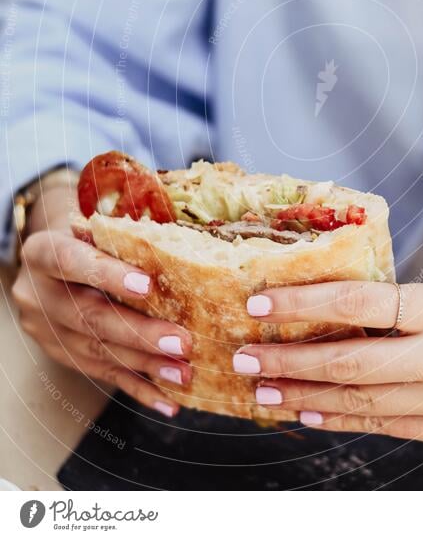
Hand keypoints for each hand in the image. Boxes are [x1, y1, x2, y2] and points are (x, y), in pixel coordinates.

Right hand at [12, 184, 191, 416]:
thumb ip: (124, 234)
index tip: (148, 286)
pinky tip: (166, 402)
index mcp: (42, 252)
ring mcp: (45, 330)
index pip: (72, 262)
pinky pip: (102, 374)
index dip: (108, 275)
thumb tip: (180, 244)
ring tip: (183, 373)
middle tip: (183, 342)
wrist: (53, 256)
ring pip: (97, 352)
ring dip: (145, 365)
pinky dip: (137, 388)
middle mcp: (37, 294)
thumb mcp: (97, 223)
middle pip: (90, 317)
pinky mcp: (61, 354)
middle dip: (140, 333)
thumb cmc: (89, 233)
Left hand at [234, 281, 422, 442]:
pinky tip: (305, 412)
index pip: (360, 302)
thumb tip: (321, 304)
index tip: (261, 303)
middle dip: (288, 361)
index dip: (305, 303)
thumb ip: (393, 302)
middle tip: (244, 356)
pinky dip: (338, 419)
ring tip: (260, 389)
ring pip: (357, 401)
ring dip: (301, 396)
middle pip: (350, 362)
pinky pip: (380, 425)